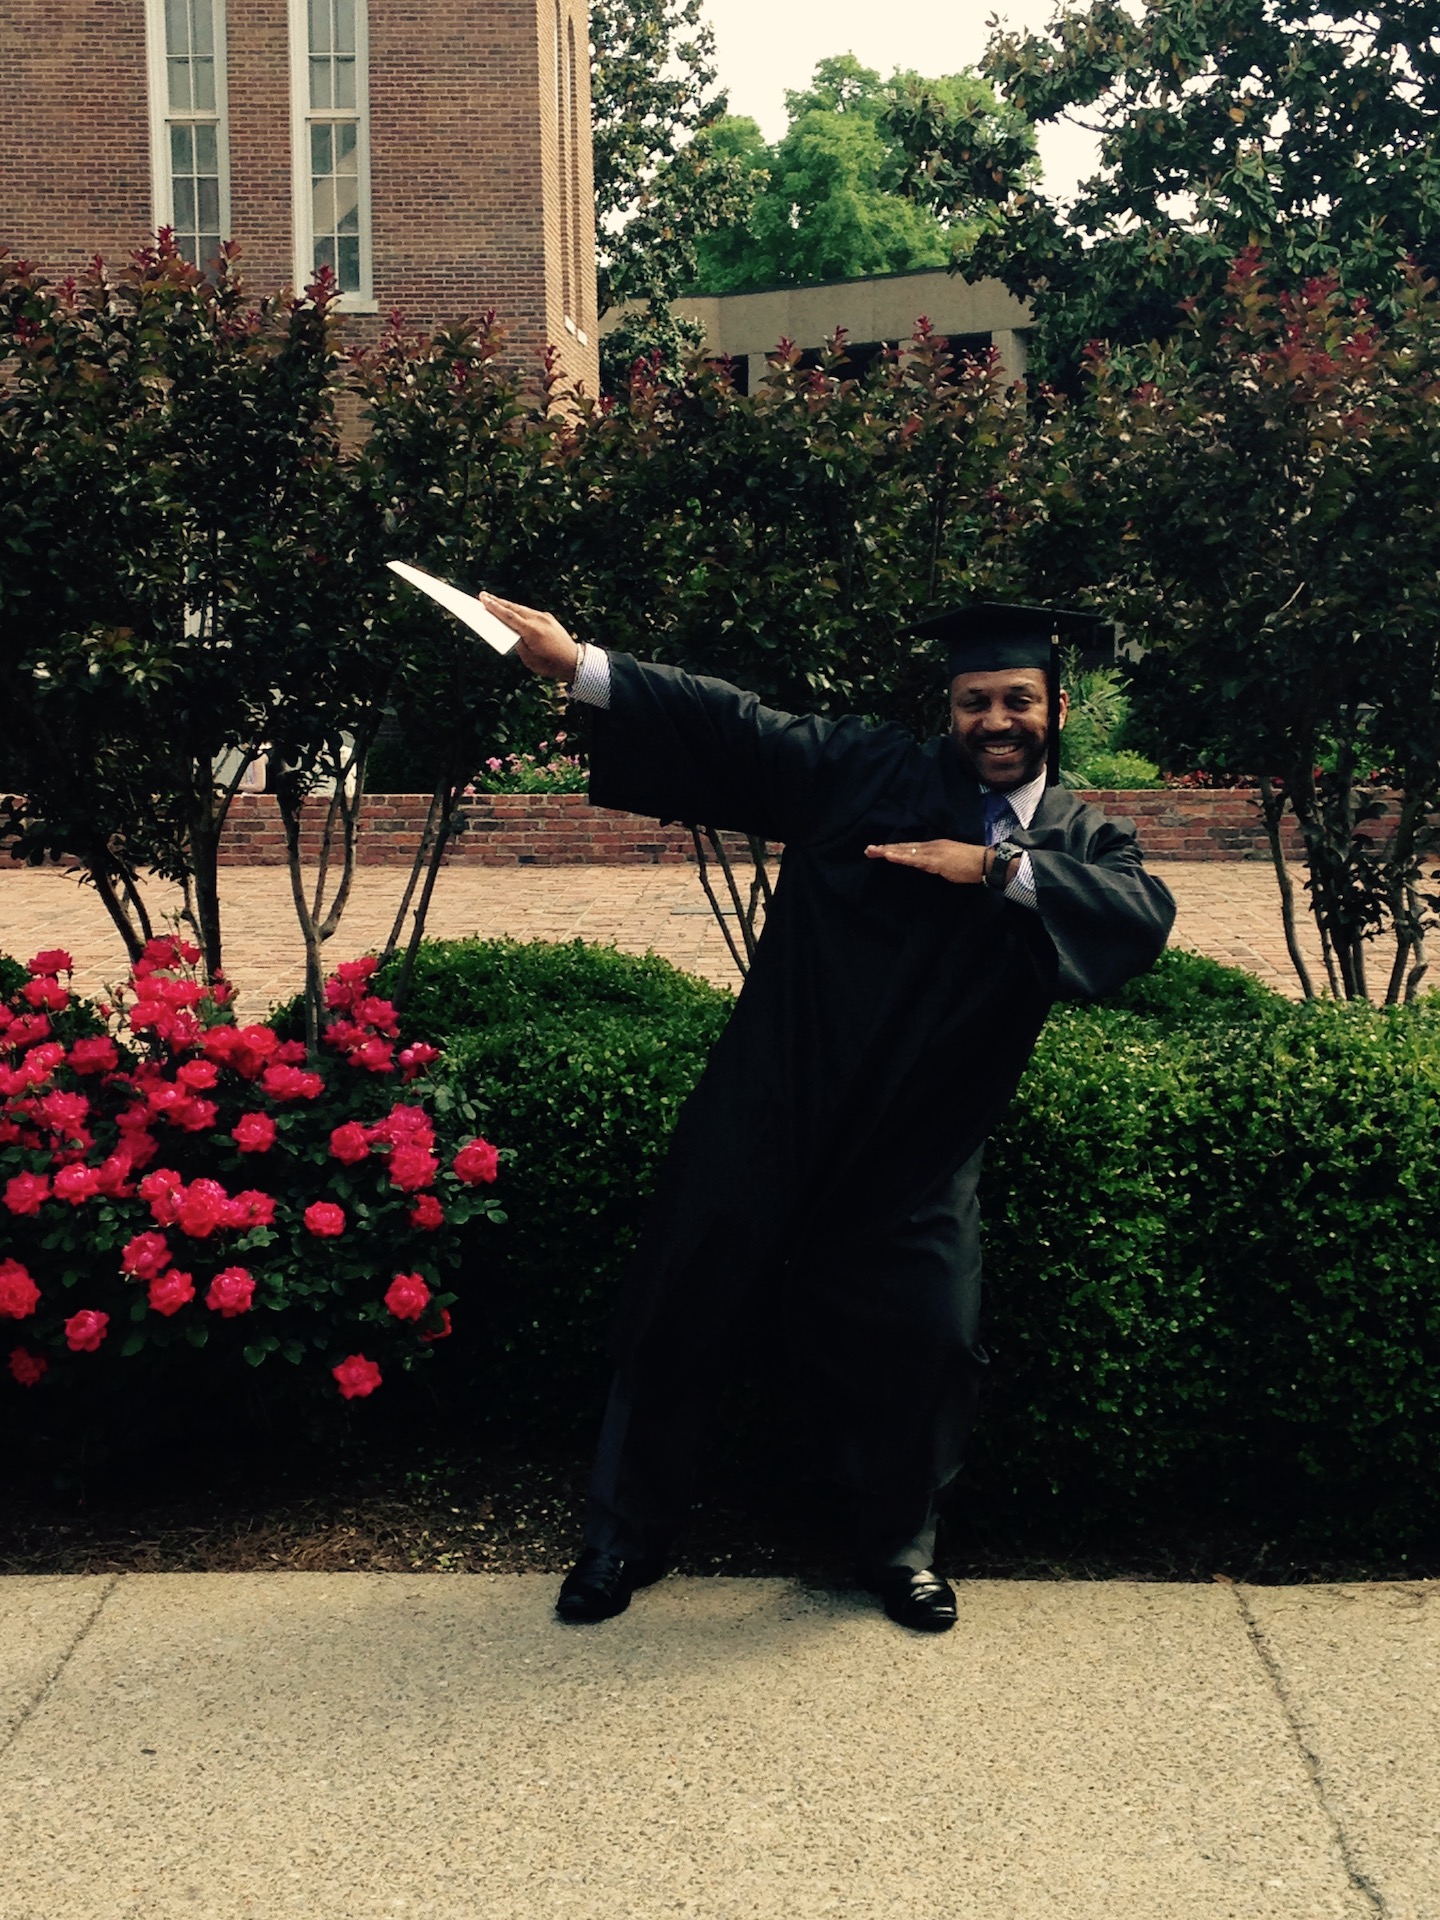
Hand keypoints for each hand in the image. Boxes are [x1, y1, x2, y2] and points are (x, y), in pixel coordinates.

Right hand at [479, 592, 580, 679]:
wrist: (573, 662)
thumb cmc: (549, 664)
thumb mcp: (529, 659)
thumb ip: (518, 644)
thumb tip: (511, 632)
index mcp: (532, 631)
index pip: (509, 616)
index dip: (494, 607)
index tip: (483, 599)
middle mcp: (539, 620)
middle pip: (514, 608)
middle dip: (497, 602)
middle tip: (483, 596)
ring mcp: (545, 618)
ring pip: (522, 609)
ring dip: (507, 606)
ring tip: (494, 601)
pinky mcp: (549, 619)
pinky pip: (530, 612)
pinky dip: (519, 611)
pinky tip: (511, 611)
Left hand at [864, 839, 988, 884]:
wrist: (984, 862)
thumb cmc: (969, 865)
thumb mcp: (947, 865)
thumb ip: (933, 864)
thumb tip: (922, 866)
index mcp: (933, 847)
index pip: (909, 848)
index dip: (894, 848)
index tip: (880, 850)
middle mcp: (930, 846)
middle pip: (904, 847)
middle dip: (886, 848)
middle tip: (868, 849)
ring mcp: (932, 852)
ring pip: (906, 851)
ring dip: (888, 851)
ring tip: (873, 851)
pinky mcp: (935, 860)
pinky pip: (914, 859)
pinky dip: (900, 857)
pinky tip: (889, 856)